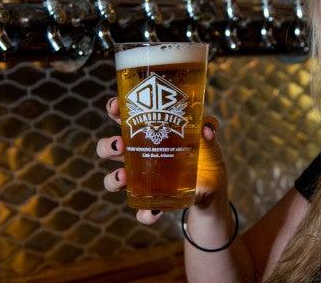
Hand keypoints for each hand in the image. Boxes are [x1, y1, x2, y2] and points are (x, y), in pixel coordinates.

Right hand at [96, 97, 228, 224]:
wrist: (212, 188)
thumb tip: (207, 129)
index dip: (114, 110)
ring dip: (113, 178)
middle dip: (107, 146)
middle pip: (110, 148)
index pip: (125, 118)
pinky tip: (152, 212)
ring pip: (114, 180)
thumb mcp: (208, 140)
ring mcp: (142, 180)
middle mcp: (139, 155)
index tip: (114, 107)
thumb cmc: (204, 155)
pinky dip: (144, 213)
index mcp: (149, 133)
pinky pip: (141, 211)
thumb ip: (209, 128)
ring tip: (123, 176)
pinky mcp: (152, 201)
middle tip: (119, 144)